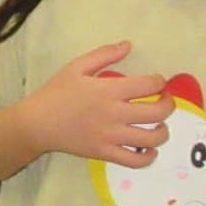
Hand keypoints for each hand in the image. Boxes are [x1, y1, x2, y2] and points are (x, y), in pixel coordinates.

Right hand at [19, 42, 172, 164]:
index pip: (150, 85)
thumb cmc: (56, 93)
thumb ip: (104, 54)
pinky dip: (148, 157)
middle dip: (169, 104)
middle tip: (163, 101)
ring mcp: (111, 137)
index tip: (157, 82)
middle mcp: (114, 114)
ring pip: (152, 139)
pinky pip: (135, 161)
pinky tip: (146, 148)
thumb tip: (128, 45)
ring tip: (158, 125)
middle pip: (158, 112)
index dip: (160, 82)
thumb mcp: (76, 66)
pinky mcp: (105, 153)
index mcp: (108, 90)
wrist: (37, 123)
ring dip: (163, 131)